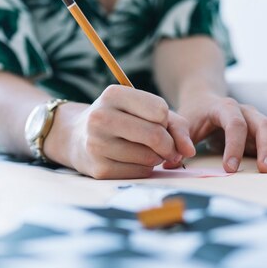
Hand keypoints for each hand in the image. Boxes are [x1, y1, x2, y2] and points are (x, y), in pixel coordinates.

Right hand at [44, 85, 195, 178]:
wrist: (78, 137)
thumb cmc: (121, 120)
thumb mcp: (143, 109)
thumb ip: (175, 124)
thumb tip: (189, 151)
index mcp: (113, 95)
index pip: (159, 110)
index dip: (166, 120)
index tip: (158, 122)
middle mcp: (100, 117)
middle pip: (156, 135)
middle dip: (169, 144)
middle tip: (167, 147)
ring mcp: (97, 145)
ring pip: (150, 157)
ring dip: (157, 157)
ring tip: (145, 150)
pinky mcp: (99, 169)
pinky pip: (141, 172)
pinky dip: (146, 169)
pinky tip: (134, 160)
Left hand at [168, 94, 266, 172]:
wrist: (205, 99)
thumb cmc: (194, 114)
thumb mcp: (182, 123)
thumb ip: (178, 139)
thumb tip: (172, 161)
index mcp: (225, 107)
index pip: (234, 124)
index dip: (234, 146)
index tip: (229, 169)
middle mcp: (246, 111)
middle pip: (262, 124)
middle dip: (266, 147)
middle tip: (265, 169)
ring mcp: (257, 120)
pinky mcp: (263, 132)